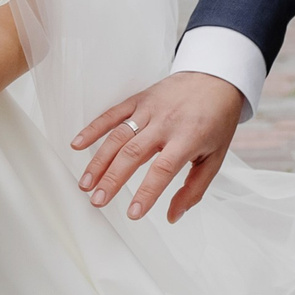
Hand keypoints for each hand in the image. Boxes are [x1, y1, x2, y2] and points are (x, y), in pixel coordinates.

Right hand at [73, 71, 243, 222]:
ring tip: (86, 183)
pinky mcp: (139, 99)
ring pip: (118, 136)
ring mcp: (149, 109)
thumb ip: (194, 189)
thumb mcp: (216, 158)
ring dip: (98, 160)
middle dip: (112, 179)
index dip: (146, 193)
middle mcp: (166, 123)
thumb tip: (173, 215)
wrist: (216, 79)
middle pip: (132, 153)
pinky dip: (93, 128)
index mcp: (188, 138)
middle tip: (97, 200)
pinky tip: (78, 144)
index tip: (133, 213)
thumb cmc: (217, 120)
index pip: (162, 169)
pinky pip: (112, 113)